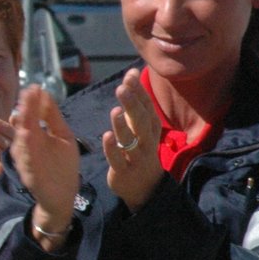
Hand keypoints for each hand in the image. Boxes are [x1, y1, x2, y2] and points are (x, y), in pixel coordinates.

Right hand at [9, 87, 78, 234]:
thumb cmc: (62, 166)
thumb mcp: (62, 136)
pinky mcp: (24, 169)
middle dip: (19, 114)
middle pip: (22, 125)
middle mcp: (28, 143)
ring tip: (5, 122)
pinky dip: (4, 151)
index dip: (30, 103)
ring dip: (5, 131)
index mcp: (37, 133)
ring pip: (14, 141)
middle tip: (21, 102)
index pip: (31, 114)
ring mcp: (24, 156)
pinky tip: (2, 143)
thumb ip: (52, 116)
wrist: (61, 195)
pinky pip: (14, 158)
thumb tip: (44, 94)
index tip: (32, 90)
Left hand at [101, 69, 161, 212]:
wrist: (145, 187)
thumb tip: (132, 72)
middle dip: (133, 105)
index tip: (130, 76)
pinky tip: (107, 136)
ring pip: (131, 140)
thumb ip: (135, 100)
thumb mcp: (140, 125)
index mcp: (151, 128)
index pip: (147, 107)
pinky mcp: (124, 171)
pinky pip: (118, 160)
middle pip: (141, 122)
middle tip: (122, 88)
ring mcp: (136, 157)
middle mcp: (146, 141)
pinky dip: (113, 148)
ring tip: (115, 111)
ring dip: (123, 126)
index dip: (139, 92)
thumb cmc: (140, 149)